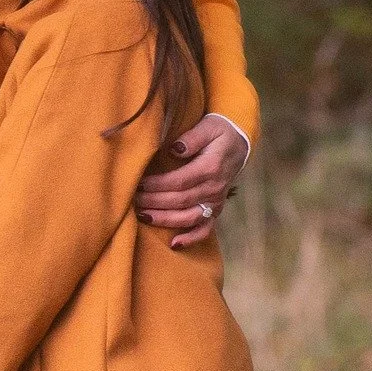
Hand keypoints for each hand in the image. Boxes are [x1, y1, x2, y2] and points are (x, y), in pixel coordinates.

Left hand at [135, 115, 248, 248]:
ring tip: (143, 216)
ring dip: (165, 219)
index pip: (180, 180)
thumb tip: (174, 149)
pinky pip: (205, 229)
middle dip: (154, 201)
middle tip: (133, 199)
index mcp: (211, 168)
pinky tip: (173, 243)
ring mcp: (215, 202)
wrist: (238, 144)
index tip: (140, 183)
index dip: (158, 184)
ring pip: (188, 217)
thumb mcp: (209, 126)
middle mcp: (214, 188)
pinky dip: (191, 238)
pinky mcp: (215, 210)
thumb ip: (192, 138)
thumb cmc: (219, 133)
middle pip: (180, 200)